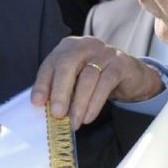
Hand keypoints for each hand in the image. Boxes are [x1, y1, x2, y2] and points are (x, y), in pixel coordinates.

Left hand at [31, 35, 162, 125]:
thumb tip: (44, 108)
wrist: (131, 75)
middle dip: (60, 92)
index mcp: (68, 47)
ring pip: (87, 77)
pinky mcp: (120, 64)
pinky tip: (88, 117)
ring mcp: (104, 52)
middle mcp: (85, 45)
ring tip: (74, 123)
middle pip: (68, 65)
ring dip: (79, 103)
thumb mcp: (75, 80)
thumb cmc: (96, 78)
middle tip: (57, 114)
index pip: (50, 64)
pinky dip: (95, 103)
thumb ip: (60, 88)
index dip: (42, 84)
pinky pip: (105, 83)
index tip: (37, 103)